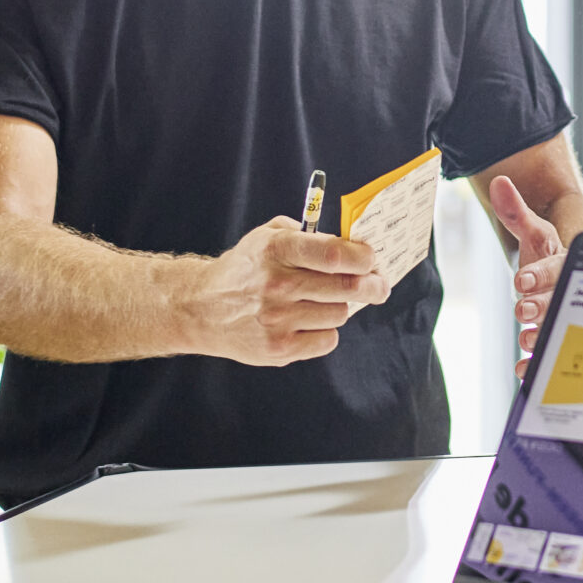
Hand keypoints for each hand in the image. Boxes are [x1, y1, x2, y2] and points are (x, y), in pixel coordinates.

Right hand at [184, 217, 387, 367]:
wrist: (202, 308)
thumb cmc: (245, 268)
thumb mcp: (266, 236)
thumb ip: (308, 234)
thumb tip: (354, 245)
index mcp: (277, 249)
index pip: (335, 254)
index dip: (363, 257)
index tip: (372, 259)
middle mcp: (277, 284)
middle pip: (347, 287)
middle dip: (373, 285)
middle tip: (380, 284)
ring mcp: (278, 319)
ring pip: (340, 313)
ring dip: (339, 306)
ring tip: (321, 301)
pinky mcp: (279, 348)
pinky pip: (327, 340)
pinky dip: (324, 331)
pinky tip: (306, 322)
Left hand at [489, 175, 563, 373]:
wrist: (556, 276)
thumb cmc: (545, 253)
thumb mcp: (532, 232)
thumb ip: (515, 212)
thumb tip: (497, 182)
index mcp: (565, 263)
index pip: (555, 267)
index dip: (540, 274)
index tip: (521, 279)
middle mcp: (568, 291)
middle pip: (559, 300)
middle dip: (541, 306)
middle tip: (522, 310)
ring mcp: (563, 314)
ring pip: (557, 327)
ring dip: (541, 335)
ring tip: (524, 338)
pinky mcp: (554, 336)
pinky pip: (550, 351)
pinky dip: (537, 362)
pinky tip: (523, 368)